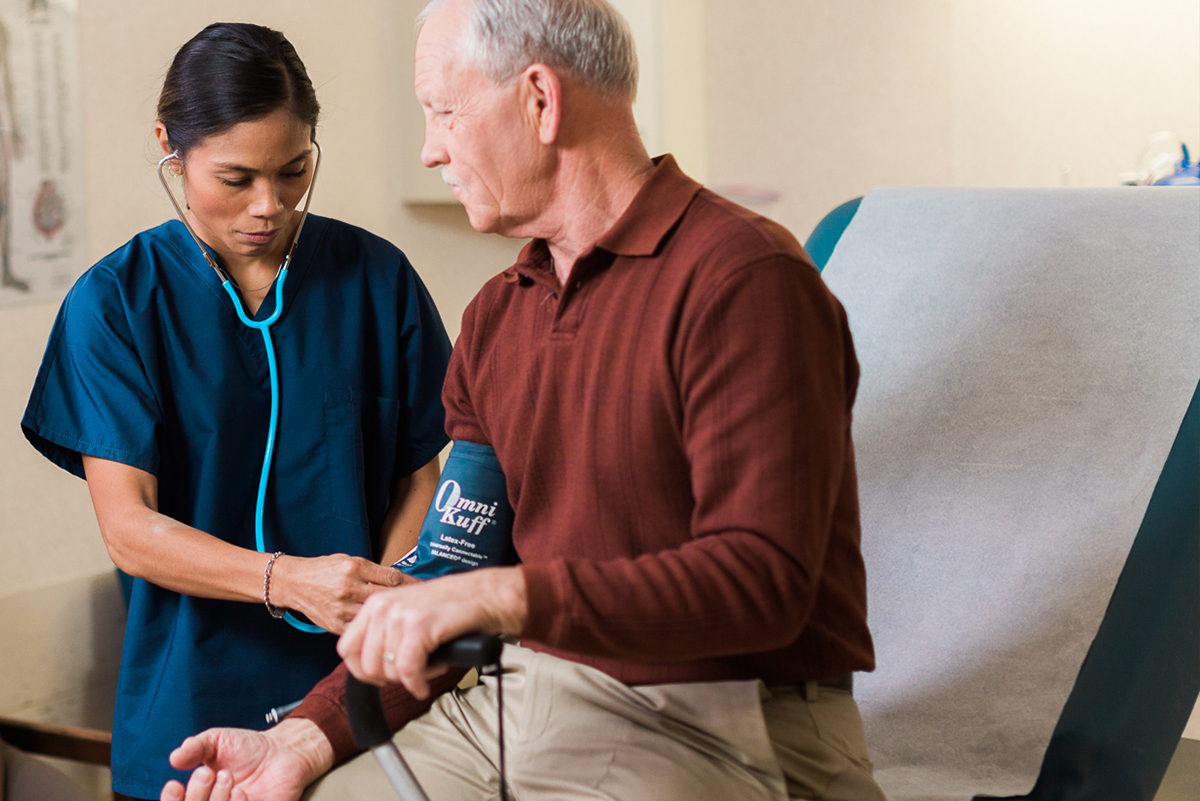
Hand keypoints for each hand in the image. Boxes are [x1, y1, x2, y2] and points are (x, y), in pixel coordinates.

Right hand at [159, 718, 332, 800]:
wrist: (283, 750)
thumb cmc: (247, 748)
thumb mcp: (216, 741)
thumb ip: (195, 748)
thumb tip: (174, 758)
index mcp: (199, 795)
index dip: (171, 800)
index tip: (175, 785)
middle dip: (196, 795)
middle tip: (208, 773)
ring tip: (227, 777)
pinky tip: (241, 792)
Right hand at [271, 554, 416, 634]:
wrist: (294, 583)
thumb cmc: (323, 569)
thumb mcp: (349, 560)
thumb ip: (373, 571)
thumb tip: (401, 581)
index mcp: (354, 568)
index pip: (392, 577)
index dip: (413, 584)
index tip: (425, 588)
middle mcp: (348, 587)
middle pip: (388, 598)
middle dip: (408, 602)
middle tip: (424, 605)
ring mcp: (341, 608)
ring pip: (377, 617)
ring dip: (394, 619)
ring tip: (410, 620)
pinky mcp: (336, 625)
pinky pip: (363, 630)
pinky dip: (376, 630)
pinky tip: (388, 630)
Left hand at [338, 567, 527, 698]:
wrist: (486, 595)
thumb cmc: (452, 607)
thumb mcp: (408, 613)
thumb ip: (386, 633)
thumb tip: (370, 667)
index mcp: (376, 603)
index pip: (347, 648)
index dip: (362, 672)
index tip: (381, 678)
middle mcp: (383, 606)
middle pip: (365, 665)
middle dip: (388, 680)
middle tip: (409, 676)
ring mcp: (400, 615)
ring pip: (387, 671)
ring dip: (409, 679)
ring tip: (428, 668)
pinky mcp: (420, 627)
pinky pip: (407, 670)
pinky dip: (416, 684)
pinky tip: (424, 685)